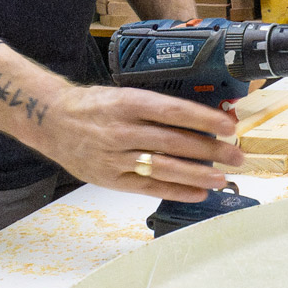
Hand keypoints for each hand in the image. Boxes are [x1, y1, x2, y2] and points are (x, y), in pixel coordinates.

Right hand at [29, 84, 242, 199]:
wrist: (51, 121)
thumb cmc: (94, 106)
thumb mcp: (123, 95)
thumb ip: (156, 108)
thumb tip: (200, 119)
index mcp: (128, 103)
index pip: (173, 112)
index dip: (204, 119)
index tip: (228, 125)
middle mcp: (122, 130)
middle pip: (174, 143)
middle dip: (210, 151)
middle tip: (236, 155)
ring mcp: (115, 157)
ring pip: (164, 168)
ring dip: (198, 175)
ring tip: (222, 178)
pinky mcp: (110, 178)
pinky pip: (149, 187)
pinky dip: (176, 191)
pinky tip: (198, 192)